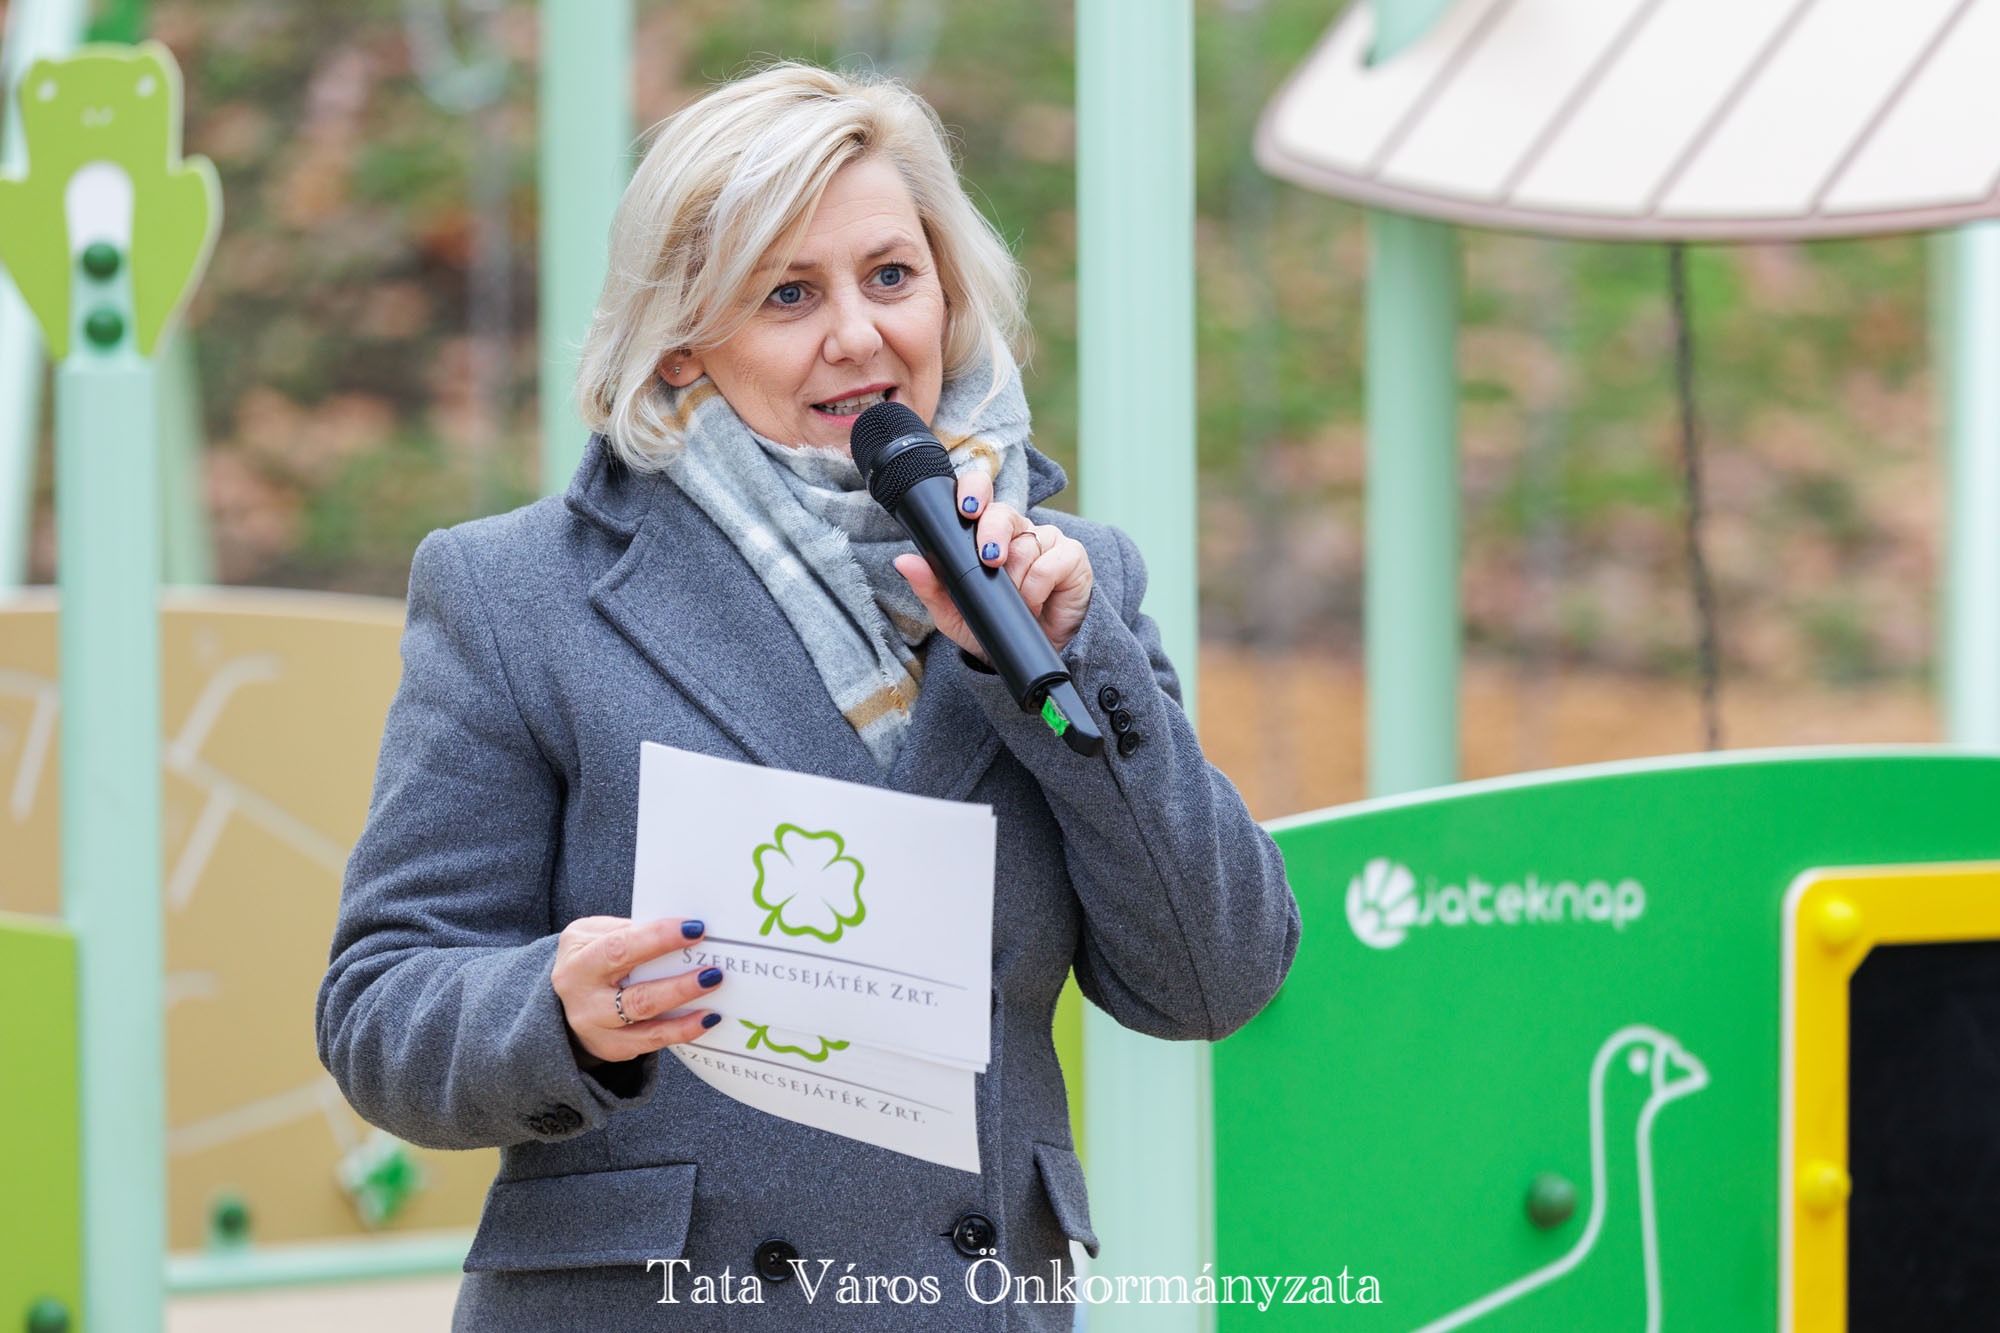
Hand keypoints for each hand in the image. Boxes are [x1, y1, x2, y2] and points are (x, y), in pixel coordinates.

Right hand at [553, 915, 720, 1066]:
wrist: (560, 1000)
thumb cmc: (591, 957)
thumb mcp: (594, 934)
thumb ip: (630, 930)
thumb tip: (683, 930)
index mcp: (579, 960)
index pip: (620, 948)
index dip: (659, 938)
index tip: (695, 929)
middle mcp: (583, 998)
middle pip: (635, 996)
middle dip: (678, 986)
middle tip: (714, 973)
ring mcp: (595, 1028)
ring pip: (645, 1025)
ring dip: (684, 1013)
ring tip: (714, 1002)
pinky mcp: (610, 1048)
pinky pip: (650, 1042)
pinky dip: (680, 1031)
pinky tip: (704, 1020)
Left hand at [892, 468, 1092, 662]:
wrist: (1023, 654)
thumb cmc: (991, 623)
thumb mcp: (953, 611)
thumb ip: (930, 585)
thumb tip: (903, 561)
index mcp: (987, 532)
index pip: (981, 494)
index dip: (974, 491)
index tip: (966, 509)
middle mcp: (1017, 530)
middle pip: (1004, 512)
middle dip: (992, 534)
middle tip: (989, 561)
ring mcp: (1047, 540)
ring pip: (1027, 544)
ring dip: (1016, 579)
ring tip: (1015, 602)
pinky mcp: (1072, 557)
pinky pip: (1050, 563)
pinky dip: (1037, 588)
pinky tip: (1033, 604)